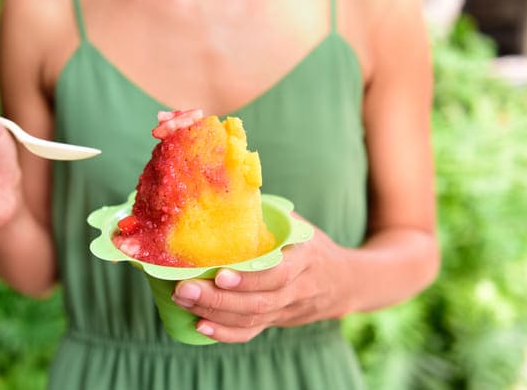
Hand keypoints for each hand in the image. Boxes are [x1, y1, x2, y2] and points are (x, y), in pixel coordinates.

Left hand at [171, 214, 354, 342]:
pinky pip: (251, 333)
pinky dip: (225, 333)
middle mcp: (299, 289)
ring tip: (182, 301)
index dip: (248, 278)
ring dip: (214, 313)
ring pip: (252, 319)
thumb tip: (228, 192)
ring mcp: (287, 310)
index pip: (278, 274)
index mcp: (305, 259)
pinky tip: (200, 325)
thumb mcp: (299, 226)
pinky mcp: (276, 322)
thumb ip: (269, 216)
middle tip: (184, 289)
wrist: (344, 282)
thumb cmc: (312, 246)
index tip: (219, 274)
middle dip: (217, 298)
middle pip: (258, 302)